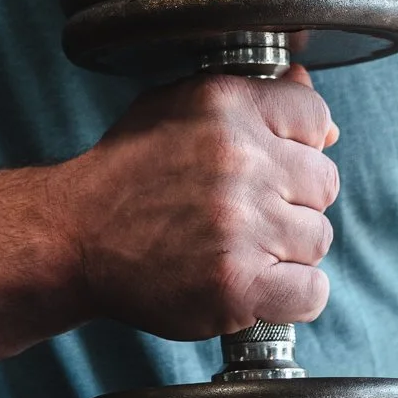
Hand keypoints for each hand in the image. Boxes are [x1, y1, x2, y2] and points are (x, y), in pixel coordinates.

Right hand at [60, 69, 340, 341]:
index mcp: (227, 106)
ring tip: (237, 247)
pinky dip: (292, 296)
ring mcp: (241, 225)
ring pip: (317, 238)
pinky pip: (311, 292)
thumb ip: (254, 101)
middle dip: (292, 200)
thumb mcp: (180, 108)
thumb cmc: (125, 175)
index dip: (298, 144)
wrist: (72, 238)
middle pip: (324, 182)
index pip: (315, 114)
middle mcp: (239, 160)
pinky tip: (257, 284)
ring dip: (286, 250)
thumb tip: (324, 120)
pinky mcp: (238, 284)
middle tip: (244, 212)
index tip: (271, 164)